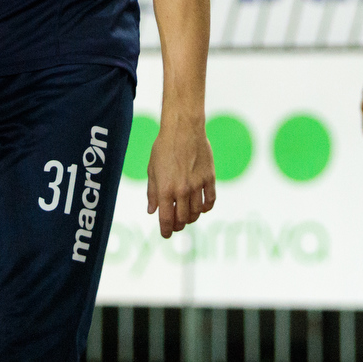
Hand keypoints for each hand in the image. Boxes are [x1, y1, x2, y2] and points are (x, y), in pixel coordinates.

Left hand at [147, 114, 214, 237]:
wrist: (183, 129)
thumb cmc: (163, 147)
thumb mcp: (152, 169)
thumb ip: (153, 192)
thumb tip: (152, 211)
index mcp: (165, 189)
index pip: (166, 219)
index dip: (165, 231)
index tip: (166, 235)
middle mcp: (182, 190)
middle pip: (183, 219)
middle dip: (178, 226)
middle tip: (176, 225)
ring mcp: (197, 185)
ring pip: (197, 213)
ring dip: (192, 218)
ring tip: (188, 216)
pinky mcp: (209, 178)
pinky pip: (210, 200)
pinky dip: (206, 208)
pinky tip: (202, 208)